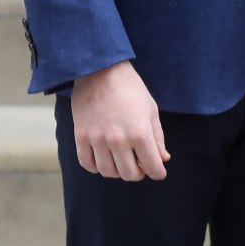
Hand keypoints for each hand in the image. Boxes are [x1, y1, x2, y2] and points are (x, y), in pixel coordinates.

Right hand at [71, 60, 169, 180]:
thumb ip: (157, 137)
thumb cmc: (131, 88)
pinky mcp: (81, 137)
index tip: (159, 172)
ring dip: (118, 171)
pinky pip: (88, 164)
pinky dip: (97, 167)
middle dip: (138, 173)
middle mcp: (119, 140)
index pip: (152, 166)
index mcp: (140, 132)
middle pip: (129, 174)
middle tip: (140, 165)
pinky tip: (105, 159)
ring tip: (123, 161)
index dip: (158, 172)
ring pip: (108, 172)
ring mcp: (98, 140)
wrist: (101, 71)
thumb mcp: (150, 109)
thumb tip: (163, 159)